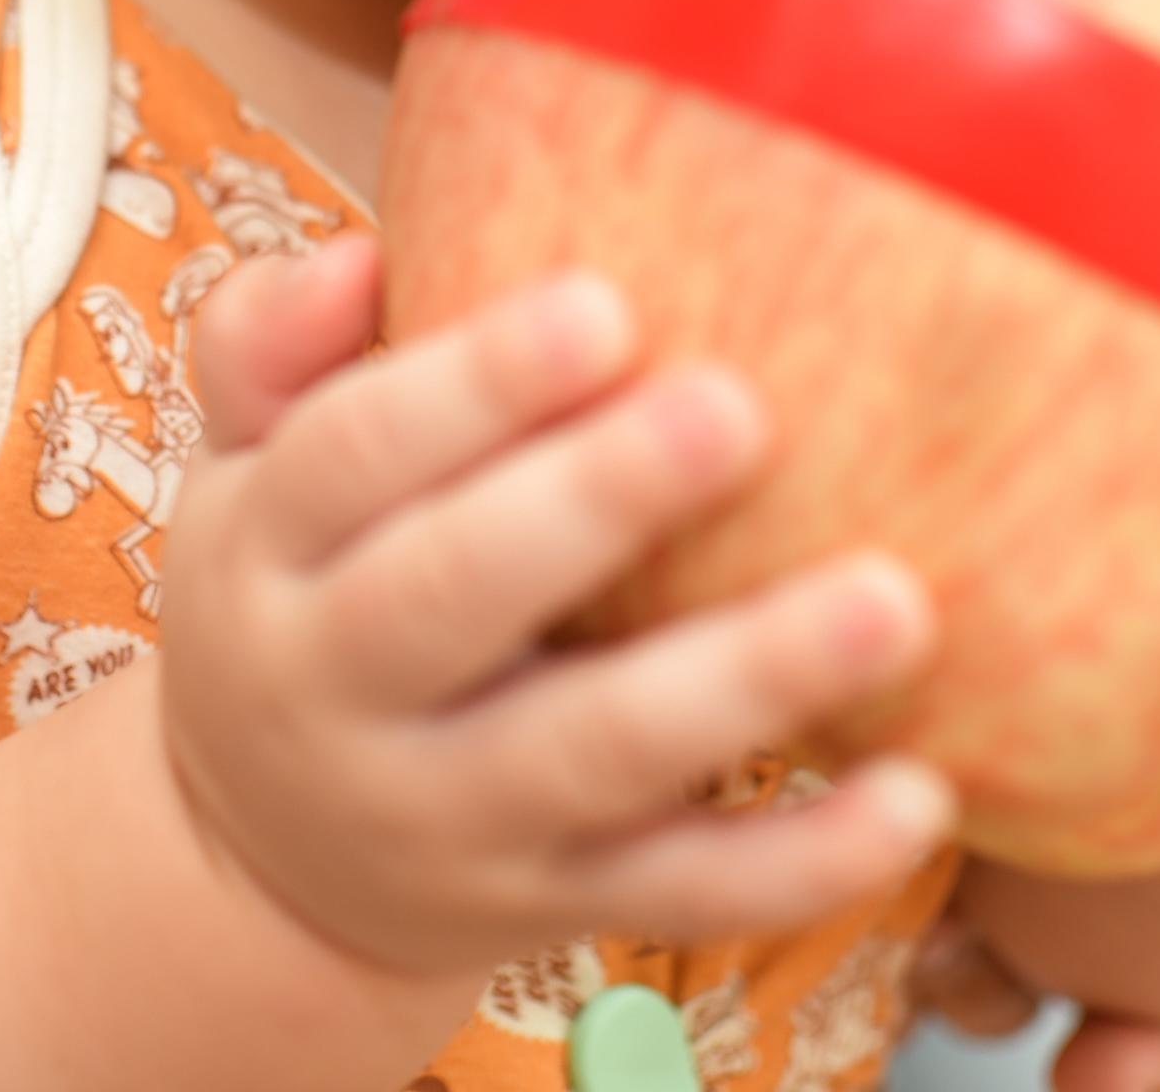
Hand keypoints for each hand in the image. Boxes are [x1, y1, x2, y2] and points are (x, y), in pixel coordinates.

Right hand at [163, 235, 951, 976]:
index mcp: (267, 551)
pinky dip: (804, 863)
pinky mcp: (556, 904)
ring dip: (744, 681)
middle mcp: (339, 693)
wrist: (267, 868)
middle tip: (736, 407)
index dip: (471, 385)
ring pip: (593, 752)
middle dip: (596, 503)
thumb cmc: (305, 587)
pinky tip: (918, 797)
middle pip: (453, 598)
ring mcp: (452, 816)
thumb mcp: (240, 470)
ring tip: (892, 602)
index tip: (606, 301)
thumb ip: (270, 346)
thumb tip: (353, 255)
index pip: (350, 457)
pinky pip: (686, 890)